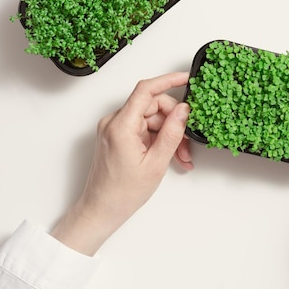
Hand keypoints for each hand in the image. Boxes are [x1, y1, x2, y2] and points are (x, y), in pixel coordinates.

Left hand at [51, 72, 192, 255]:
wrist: (101, 210)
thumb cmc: (122, 193)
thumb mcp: (156, 163)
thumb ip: (171, 133)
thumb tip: (183, 110)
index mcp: (121, 126)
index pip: (146, 90)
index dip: (168, 80)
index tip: (186, 79)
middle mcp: (114, 122)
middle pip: (152, 106)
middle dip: (174, 121)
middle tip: (187, 141)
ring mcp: (114, 128)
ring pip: (151, 119)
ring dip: (169, 134)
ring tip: (180, 156)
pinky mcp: (117, 135)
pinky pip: (143, 128)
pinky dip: (158, 139)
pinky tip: (170, 155)